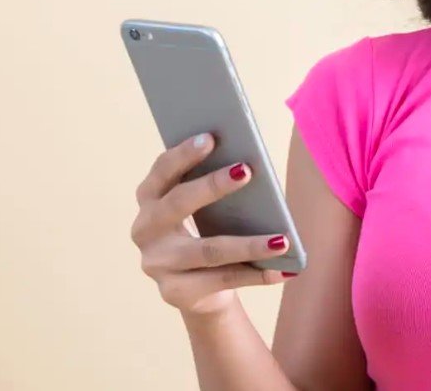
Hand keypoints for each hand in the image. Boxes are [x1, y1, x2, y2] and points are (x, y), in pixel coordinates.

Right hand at [130, 133, 295, 320]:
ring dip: (250, 244)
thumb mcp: (207, 206)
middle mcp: (145, 229)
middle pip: (178, 204)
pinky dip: (258, 274)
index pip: (162, 170)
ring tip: (282, 240)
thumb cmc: (208, 229)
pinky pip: (223, 280)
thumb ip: (216, 187)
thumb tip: (250, 167)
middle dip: (212, 185)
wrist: (198, 288)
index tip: (211, 137)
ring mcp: (158, 264)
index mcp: (150, 197)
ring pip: (209, 251)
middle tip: (248, 170)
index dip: (184, 154)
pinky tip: (285, 270)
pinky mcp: (176, 292)